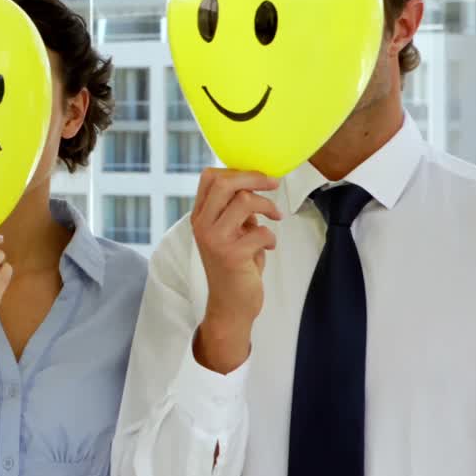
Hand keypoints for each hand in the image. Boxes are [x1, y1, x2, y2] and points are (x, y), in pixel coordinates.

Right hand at [190, 168, 281, 373]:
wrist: (230, 305)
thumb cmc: (234, 266)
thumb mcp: (229, 232)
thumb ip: (234, 211)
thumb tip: (254, 185)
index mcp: (200, 216)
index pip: (209, 177)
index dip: (237, 170)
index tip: (257, 178)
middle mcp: (202, 225)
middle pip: (225, 183)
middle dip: (255, 178)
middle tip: (273, 184)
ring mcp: (215, 239)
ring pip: (244, 201)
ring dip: (268, 206)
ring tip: (275, 217)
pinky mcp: (232, 255)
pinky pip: (260, 231)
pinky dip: (270, 236)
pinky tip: (267, 247)